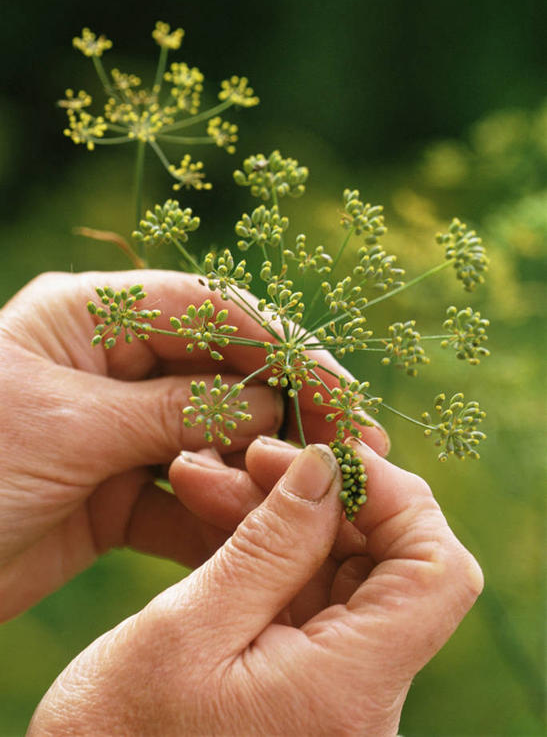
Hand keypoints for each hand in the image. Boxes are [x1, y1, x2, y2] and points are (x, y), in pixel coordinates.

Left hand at [0, 270, 388, 620]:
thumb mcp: (70, 428)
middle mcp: (108, 365)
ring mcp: (112, 429)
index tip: (339, 387)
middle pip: (220, 370)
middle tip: (352, 445)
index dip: (281, 344)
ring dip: (258, 460)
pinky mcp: (110, 491)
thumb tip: (270, 398)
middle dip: (287, 405)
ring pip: (209, 433)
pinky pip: (181, 493)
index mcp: (88, 317)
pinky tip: (257, 530)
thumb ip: (175, 409)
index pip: (208, 310)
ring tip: (314, 491)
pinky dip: (218, 510)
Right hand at [29, 440, 481, 736]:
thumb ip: (269, 544)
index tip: (330, 454)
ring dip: (284, 514)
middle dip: (324, 494)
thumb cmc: (116, 736)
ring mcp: (334, 690)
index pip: (438, 574)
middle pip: (391, 563)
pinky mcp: (303, 681)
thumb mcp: (186, 629)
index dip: (401, 499)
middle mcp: (360, 697)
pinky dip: (269, 550)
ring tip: (208, 478)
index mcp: (347, 690)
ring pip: (342, 570)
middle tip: (250, 457)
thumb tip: (327, 468)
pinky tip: (215, 517)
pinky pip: (307, 596)